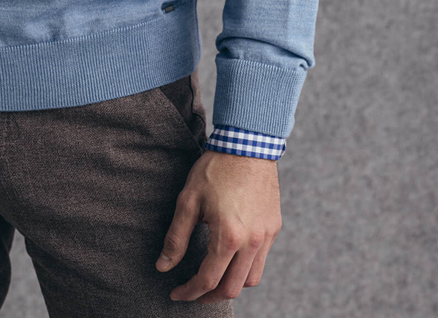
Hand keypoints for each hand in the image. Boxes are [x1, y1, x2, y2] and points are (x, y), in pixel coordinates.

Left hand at [155, 149, 281, 302]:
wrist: (248, 142)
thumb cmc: (215, 168)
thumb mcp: (188, 200)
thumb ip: (176, 237)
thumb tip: (163, 266)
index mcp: (228, 237)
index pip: (207, 280)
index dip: (189, 292)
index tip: (175, 293)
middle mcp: (252, 242)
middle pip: (231, 289)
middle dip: (208, 296)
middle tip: (192, 292)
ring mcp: (266, 236)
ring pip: (251, 279)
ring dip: (230, 285)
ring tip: (212, 277)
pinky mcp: (274, 227)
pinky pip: (261, 260)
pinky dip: (245, 268)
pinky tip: (231, 257)